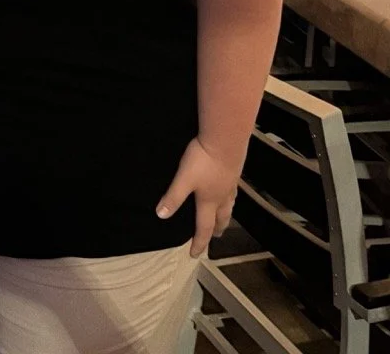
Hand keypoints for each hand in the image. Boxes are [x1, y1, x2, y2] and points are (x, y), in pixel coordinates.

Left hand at [156, 137, 238, 256]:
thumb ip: (173, 197)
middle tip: (213, 237)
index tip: (195, 254)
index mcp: (209, 201)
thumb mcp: (184, 179)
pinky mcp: (234, 173)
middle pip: (220, 219)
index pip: (203, 227)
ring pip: (229, 206)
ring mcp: (230, 185)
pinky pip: (233, 193)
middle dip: (215, 230)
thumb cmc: (203, 161)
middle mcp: (222, 196)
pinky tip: (228, 192)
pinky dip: (230, 199)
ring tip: (222, 219)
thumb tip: (161, 216)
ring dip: (225, 216)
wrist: (225, 141)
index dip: (199, 242)